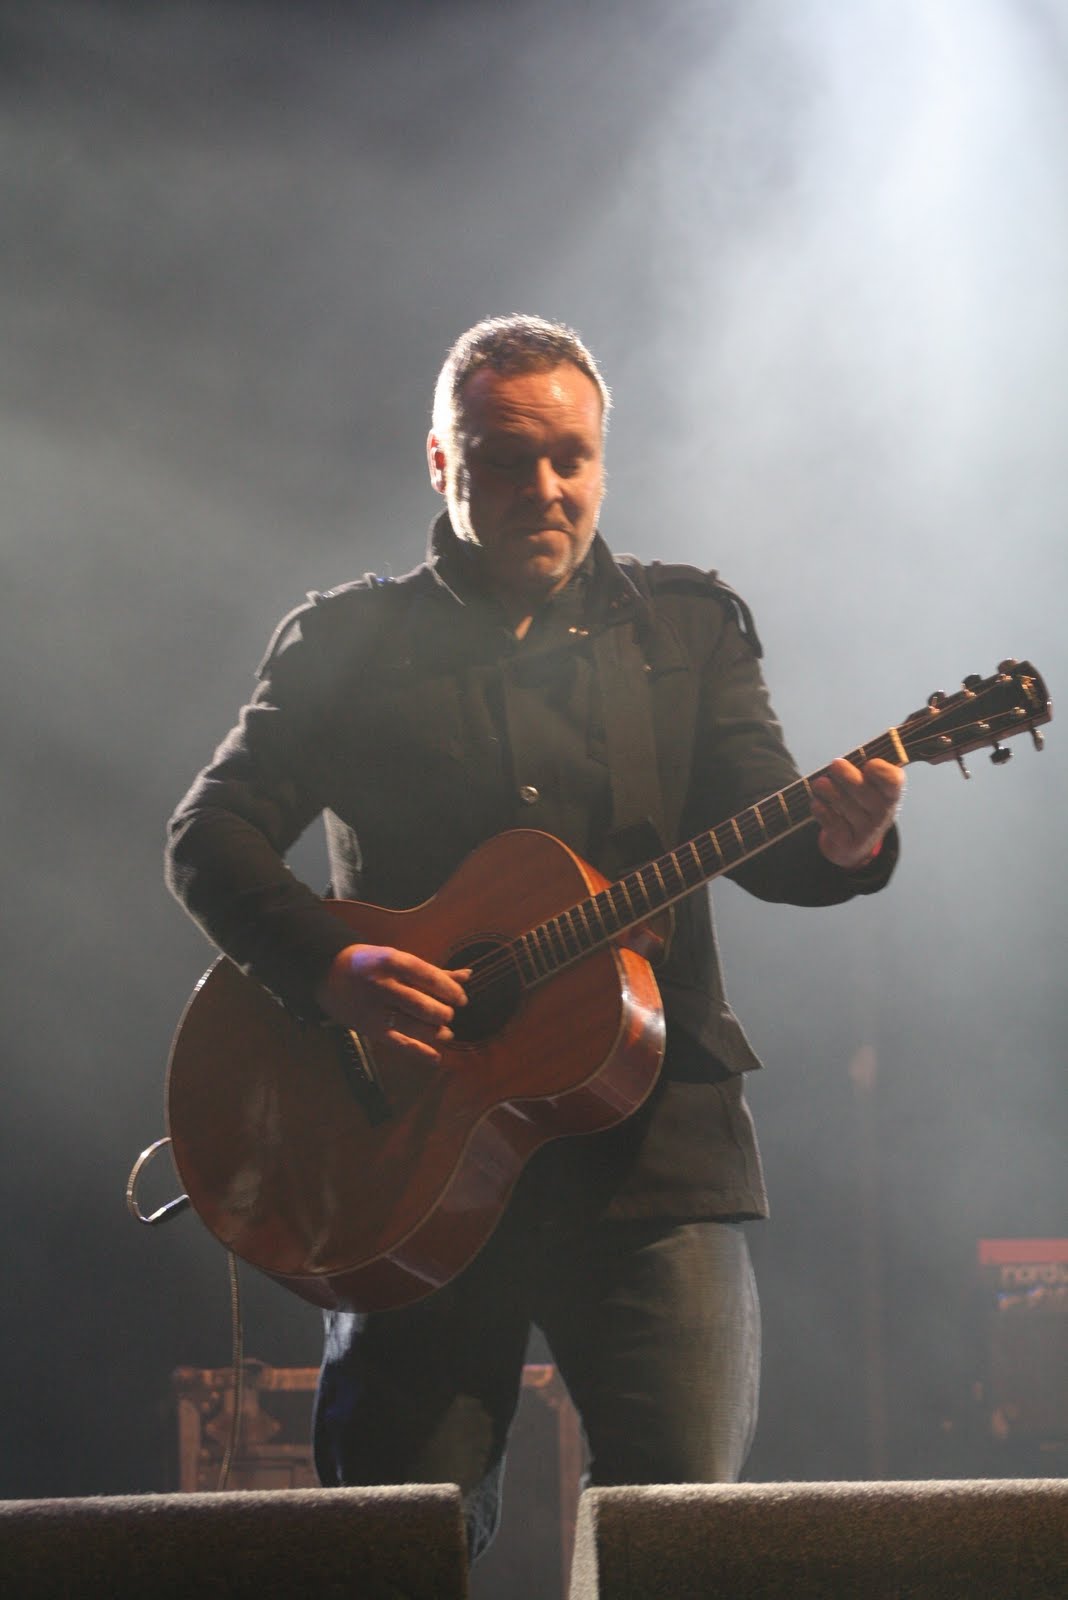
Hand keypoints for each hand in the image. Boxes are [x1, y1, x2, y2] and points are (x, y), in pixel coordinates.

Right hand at [314, 944, 469, 1063]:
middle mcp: (382, 985)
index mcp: (392, 961)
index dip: (449, 990)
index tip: (461, 999)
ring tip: (444, 1032)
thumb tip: (468, 976)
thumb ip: (432, 971)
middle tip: (447, 1015)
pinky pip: (398, 1043)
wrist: (327, 973)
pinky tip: (435, 1057)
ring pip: (413, 1025)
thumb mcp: (398, 959)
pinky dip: (419, 1052)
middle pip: (422, 1005)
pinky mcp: (369, 1029)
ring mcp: (374, 1009)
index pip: (428, 976)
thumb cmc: (370, 963)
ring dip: (435, 1031)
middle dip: (442, 1013)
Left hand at [810, 757, 903, 870]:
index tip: (868, 765)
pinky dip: (821, 810)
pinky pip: (833, 823)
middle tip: (835, 764)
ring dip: (828, 790)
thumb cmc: (860, 801)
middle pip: (863, 791)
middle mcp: (883, 814)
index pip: (893, 781)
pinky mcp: (849, 844)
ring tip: (819, 783)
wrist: (855, 843)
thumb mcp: (870, 786)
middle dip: (846, 775)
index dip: (881, 772)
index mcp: (891, 794)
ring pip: (845, 806)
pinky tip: (817, 802)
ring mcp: (867, 831)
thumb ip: (863, 767)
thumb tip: (843, 757)